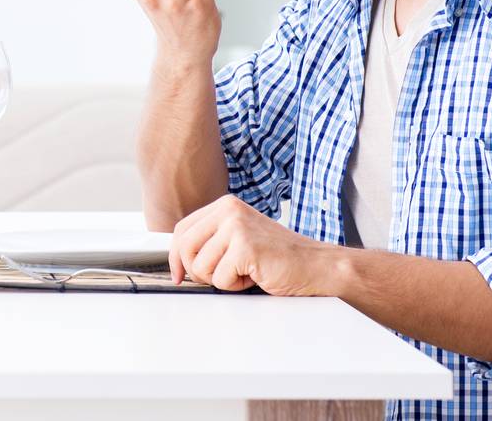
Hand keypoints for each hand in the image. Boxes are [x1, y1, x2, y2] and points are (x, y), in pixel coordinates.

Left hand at [170, 194, 337, 294]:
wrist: (316, 265)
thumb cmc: (279, 257)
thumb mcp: (239, 238)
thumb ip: (212, 240)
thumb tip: (178, 260)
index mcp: (225, 205)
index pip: (182, 230)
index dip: (175, 256)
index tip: (178, 274)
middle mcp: (228, 210)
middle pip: (184, 248)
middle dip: (197, 272)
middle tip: (222, 276)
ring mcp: (236, 227)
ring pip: (200, 267)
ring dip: (222, 280)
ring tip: (246, 272)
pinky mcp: (245, 247)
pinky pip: (220, 279)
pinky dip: (236, 286)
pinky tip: (255, 276)